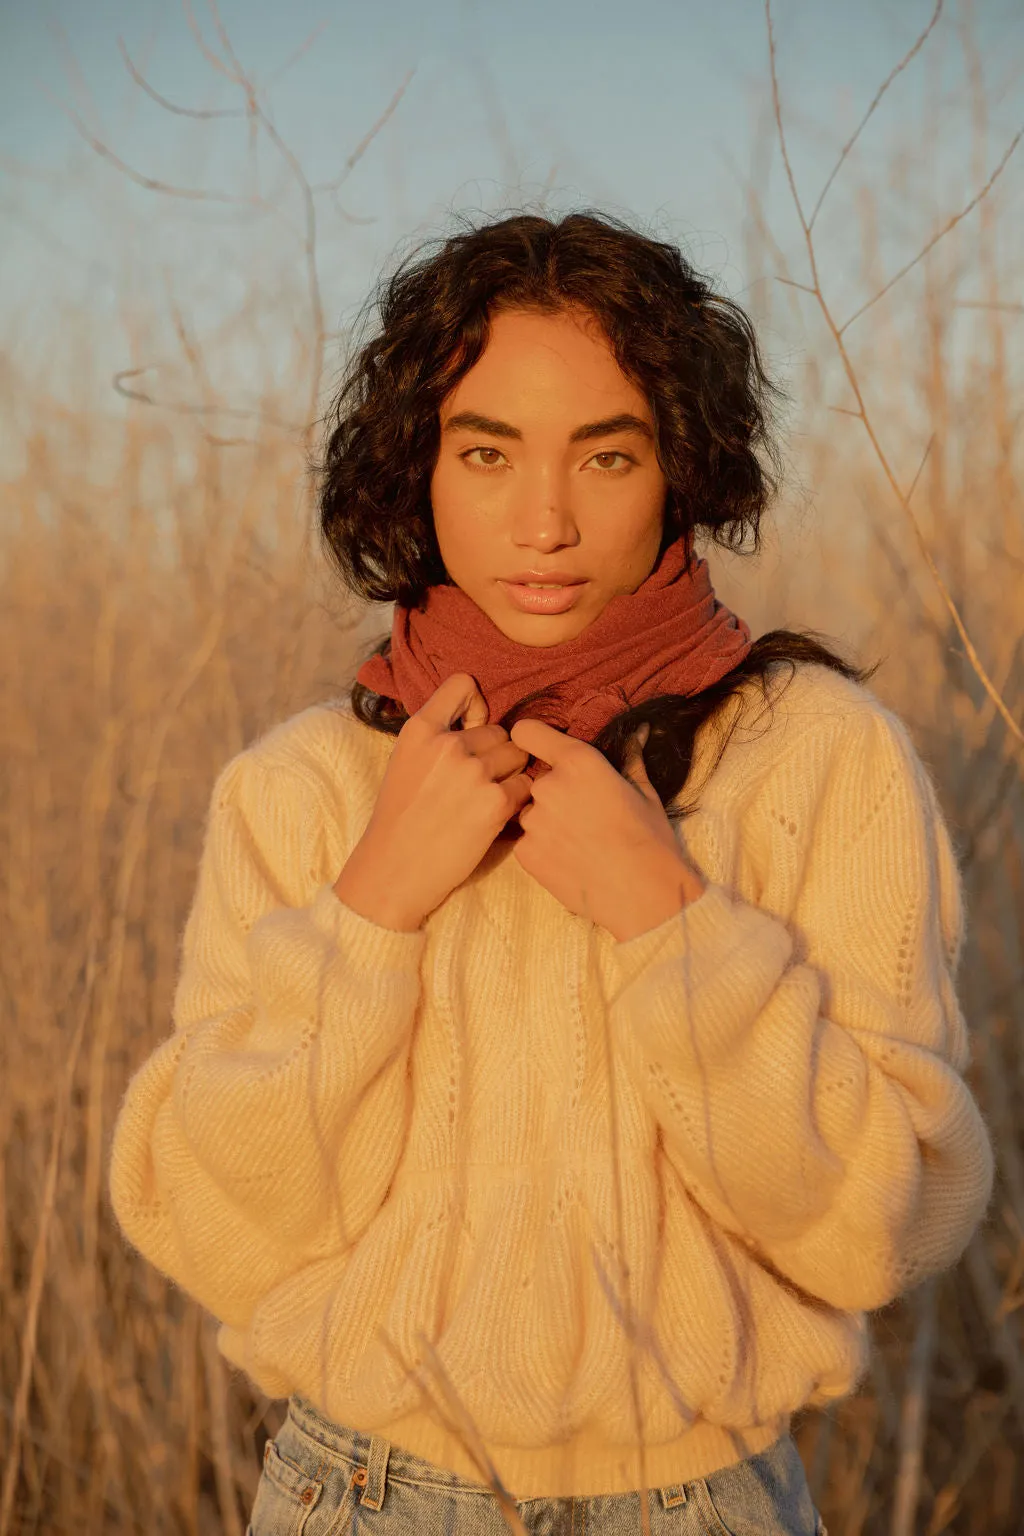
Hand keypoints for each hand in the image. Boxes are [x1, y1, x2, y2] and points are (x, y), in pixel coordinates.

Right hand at [336, 674, 531, 929]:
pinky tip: (494, 816)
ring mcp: (474, 772)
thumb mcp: (406, 761)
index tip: (473, 727)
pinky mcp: (495, 802)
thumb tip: (482, 718)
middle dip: (495, 753)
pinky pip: (525, 787)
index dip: (476, 705)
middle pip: (500, 730)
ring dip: (510, 775)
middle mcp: (448, 744)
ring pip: (517, 756)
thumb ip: (438, 736)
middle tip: (476, 783)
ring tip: (484, 800)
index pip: (463, 684)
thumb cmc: (401, 818)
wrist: (395, 869)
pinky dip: (516, 801)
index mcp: (420, 730)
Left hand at [509, 719, 705, 940]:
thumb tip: (639, 730)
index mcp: (578, 762)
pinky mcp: (525, 853)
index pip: (527, 732)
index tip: (538, 750)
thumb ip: (630, 757)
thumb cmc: (649, 839)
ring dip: (547, 823)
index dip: (531, 739)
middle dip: (554, 793)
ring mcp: (533, 821)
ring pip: (531, 813)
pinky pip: (527, 842)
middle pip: (535, 780)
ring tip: (578, 843)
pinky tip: (569, 861)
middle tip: (581, 815)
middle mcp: (548, 786)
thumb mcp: (644, 791)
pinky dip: (543, 849)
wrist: (643, 893)